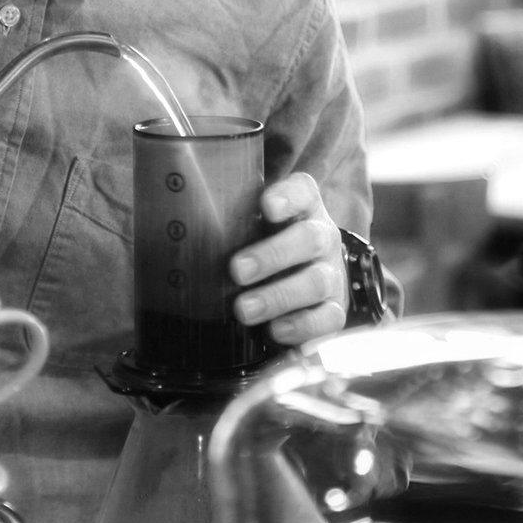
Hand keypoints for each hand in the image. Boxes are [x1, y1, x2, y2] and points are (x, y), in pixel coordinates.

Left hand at [230, 172, 348, 346]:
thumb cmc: (271, 242)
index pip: (303, 191)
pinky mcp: (335, 309)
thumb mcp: (257, 224)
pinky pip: (328, 320)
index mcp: (304, 208)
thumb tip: (188, 228)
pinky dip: (301, 327)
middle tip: (237, 269)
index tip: (266, 206)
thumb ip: (237, 221)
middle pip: (310, 239)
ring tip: (243, 309)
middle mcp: (322, 237)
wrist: (311, 272)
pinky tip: (275, 331)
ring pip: (316, 282)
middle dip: (272, 255)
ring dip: (278, 297)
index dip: (288, 197)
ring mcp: (332, 274)